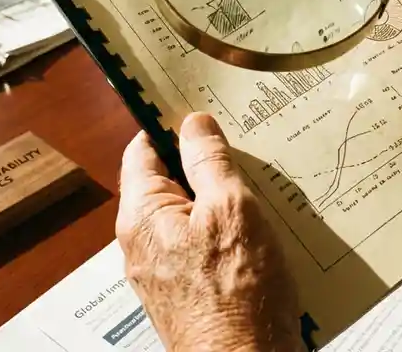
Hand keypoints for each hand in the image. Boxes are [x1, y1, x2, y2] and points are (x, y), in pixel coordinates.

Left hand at [116, 113, 301, 351]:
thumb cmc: (237, 294)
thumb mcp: (231, 210)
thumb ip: (209, 162)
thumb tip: (192, 123)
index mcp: (142, 215)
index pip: (142, 150)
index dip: (169, 124)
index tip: (200, 108)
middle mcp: (143, 242)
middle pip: (168, 181)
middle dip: (202, 162)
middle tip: (242, 143)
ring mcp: (164, 270)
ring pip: (189, 214)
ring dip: (219, 198)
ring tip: (259, 183)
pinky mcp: (188, 290)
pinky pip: (202, 244)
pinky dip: (225, 230)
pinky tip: (259, 228)